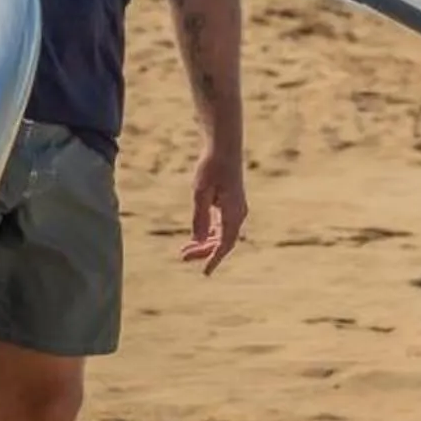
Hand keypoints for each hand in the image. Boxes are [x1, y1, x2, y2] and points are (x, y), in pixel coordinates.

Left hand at [181, 143, 248, 272]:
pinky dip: (211, 233)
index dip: (214, 259)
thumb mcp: (200, 194)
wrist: (224, 147)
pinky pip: (223, 225)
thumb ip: (200, 219)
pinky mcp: (231, 202)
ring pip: (223, 234)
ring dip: (206, 243)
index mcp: (233, 213)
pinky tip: (198, 235)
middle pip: (224, 241)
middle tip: (182, 256)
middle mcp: (238, 213)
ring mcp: (236, 208)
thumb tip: (198, 242)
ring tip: (186, 250)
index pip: (225, 244)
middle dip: (204, 251)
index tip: (205, 273)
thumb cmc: (212, 168)